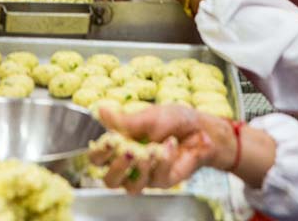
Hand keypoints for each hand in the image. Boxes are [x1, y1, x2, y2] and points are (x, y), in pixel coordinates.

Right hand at [90, 104, 234, 191]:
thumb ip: (124, 120)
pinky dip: (164, 160)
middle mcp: (129, 164)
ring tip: (152, 149)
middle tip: (128, 151)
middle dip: (118, 167)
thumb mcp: (147, 116)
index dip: (98, 153)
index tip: (108, 141)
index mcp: (119, 146)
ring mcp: (145, 176)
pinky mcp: (162, 181)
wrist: (200, 128)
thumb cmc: (172, 120)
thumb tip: (100, 110)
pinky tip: (170, 145)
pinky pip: (157, 179)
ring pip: (132, 187)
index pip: (97, 158)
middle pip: (110, 181)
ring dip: (141, 167)